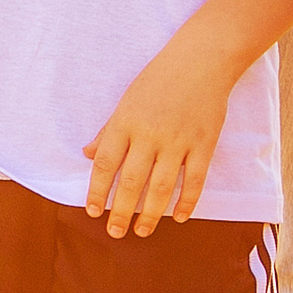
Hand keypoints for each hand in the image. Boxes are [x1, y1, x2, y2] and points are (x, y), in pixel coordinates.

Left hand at [81, 45, 236, 238]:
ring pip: (162, 187)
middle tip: (114, 233)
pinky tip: (180, 217)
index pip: (105, 164)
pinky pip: (195, 180)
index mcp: (125, 123)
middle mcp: (150, 135)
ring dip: (151, 214)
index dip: (97, 191)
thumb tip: (88, 156)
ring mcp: (179, 141)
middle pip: (132, 182)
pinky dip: (188, 201)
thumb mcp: (126, 102)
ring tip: (142, 232)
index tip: (92, 211)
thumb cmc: (159, 79)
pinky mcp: (204, 144)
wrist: (202, 60)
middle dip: (121, 212)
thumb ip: (108, 131)